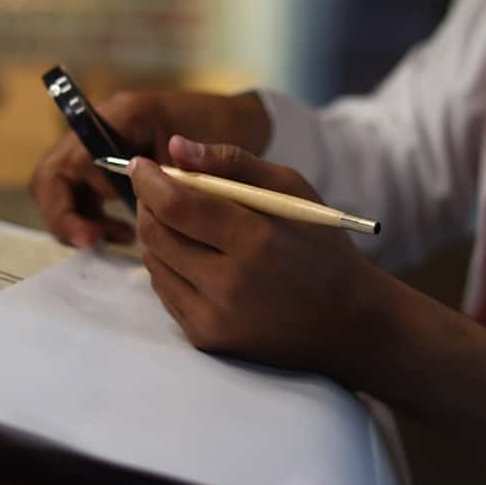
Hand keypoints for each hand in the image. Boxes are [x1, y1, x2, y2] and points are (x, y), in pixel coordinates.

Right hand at [29, 90, 269, 246]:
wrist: (245, 119)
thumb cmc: (228, 126)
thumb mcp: (207, 148)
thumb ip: (178, 171)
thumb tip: (142, 186)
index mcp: (119, 116)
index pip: (65, 166)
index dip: (68, 208)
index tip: (94, 236)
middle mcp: (103, 126)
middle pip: (53, 179)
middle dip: (68, 217)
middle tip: (96, 243)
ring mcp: (106, 143)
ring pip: (67, 189)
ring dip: (84, 219)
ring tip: (124, 239)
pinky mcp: (116, 161)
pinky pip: (88, 193)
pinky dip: (99, 217)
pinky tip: (130, 234)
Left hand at [129, 135, 396, 379]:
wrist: (345, 321)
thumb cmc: (320, 246)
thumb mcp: (291, 190)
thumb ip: (232, 162)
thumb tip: (174, 146)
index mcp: (257, 242)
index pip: (178, 205)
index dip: (149, 180)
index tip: (139, 163)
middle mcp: (231, 285)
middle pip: (156, 234)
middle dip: (147, 203)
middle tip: (157, 188)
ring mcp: (215, 318)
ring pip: (153, 262)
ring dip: (157, 235)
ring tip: (183, 222)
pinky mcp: (206, 338)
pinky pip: (164, 291)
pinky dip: (169, 266)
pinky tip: (195, 256)